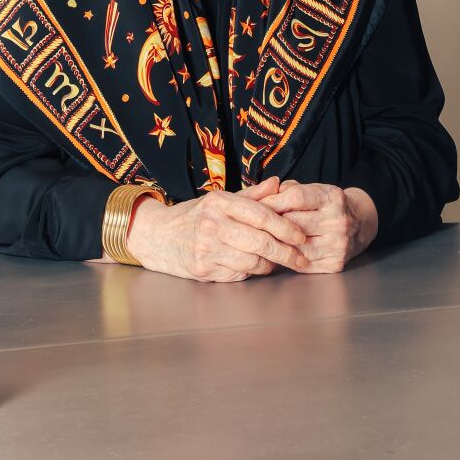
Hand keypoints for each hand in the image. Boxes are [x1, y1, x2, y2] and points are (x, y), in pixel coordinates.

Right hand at [126, 178, 311, 281]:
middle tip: (301, 258)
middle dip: (287, 253)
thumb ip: (252, 195)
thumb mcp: (220, 200)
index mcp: (220, 202)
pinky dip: (251, 272)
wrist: (158, 236)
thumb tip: (279, 184)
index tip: (301, 236)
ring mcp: (206, 249)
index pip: (262, 216)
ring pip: (252, 262)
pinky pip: (238, 274)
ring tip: (277, 261)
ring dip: (270, 264)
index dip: (286, 227)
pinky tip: (255, 266)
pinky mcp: (203, 269)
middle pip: (261, 242)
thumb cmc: (194, 216)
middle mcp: (212, 224)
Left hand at [259, 181, 377, 272]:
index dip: (272, 201)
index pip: (296, 197)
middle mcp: (338, 221)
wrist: (360, 223)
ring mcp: (338, 245)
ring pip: (295, 246)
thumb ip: (291, 190)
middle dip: (271, 223)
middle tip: (255, 224)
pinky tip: (281, 251)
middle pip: (293, 223)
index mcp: (333, 197)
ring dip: (277, 243)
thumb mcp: (315, 189)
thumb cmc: (329, 205)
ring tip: (265, 239)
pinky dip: (289, 257)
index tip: (257, 205)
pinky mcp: (335, 264)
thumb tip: (266, 196)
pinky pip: (302, 263)